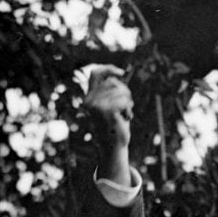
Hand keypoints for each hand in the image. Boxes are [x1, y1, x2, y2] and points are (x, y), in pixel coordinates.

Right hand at [82, 64, 131, 183]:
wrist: (112, 147)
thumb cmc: (114, 127)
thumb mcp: (110, 106)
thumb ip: (110, 92)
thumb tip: (117, 75)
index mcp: (89, 98)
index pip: (95, 73)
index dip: (108, 69)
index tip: (122, 73)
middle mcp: (89, 100)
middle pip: (112, 82)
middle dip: (124, 91)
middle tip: (128, 105)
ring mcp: (96, 105)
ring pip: (120, 91)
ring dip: (127, 102)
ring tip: (124, 115)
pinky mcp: (106, 111)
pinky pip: (123, 101)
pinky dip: (128, 109)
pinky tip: (126, 118)